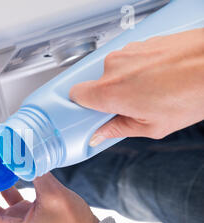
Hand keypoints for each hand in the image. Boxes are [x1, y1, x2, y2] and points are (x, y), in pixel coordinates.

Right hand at [70, 28, 203, 146]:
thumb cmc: (193, 91)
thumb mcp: (153, 126)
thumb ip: (118, 130)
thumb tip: (100, 134)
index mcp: (110, 91)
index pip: (75, 95)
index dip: (82, 106)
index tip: (92, 114)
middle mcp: (113, 67)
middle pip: (97, 84)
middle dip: (110, 97)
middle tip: (132, 108)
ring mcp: (127, 51)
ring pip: (115, 72)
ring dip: (127, 83)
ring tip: (152, 92)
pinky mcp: (141, 42)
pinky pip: (130, 60)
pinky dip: (140, 70)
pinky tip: (159, 79)